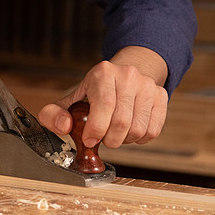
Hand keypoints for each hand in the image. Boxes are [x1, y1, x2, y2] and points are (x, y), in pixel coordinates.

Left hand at [38, 47, 168, 149]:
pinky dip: (139, 139)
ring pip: (138, 129)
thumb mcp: (71, 100)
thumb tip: (64, 126)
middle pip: (121, 121)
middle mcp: (128, 75)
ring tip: (116, 133)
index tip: (90, 141)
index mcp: (103, 73)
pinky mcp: (161, 96)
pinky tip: (130, 131)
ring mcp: (147, 85)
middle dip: (109, 140)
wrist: (124, 75)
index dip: (96, 129)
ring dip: (124, 140)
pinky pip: (152, 130)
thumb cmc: (95, 93)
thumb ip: (54, 114)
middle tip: (103, 140)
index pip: (104, 105)